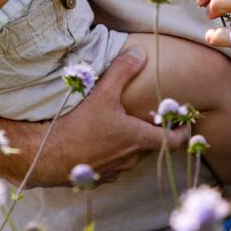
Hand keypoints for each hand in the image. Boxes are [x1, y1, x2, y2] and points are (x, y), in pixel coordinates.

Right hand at [24, 47, 189, 186]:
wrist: (46, 156)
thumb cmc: (78, 126)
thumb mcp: (102, 94)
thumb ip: (122, 72)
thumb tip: (141, 53)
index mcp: (138, 139)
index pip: (172, 141)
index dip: (182, 132)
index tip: (184, 124)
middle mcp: (130, 159)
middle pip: (151, 146)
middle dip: (153, 131)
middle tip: (150, 115)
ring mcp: (114, 170)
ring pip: (131, 155)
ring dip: (131, 142)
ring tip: (122, 124)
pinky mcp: (97, 177)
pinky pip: (113, 164)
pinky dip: (112, 152)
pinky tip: (99, 140)